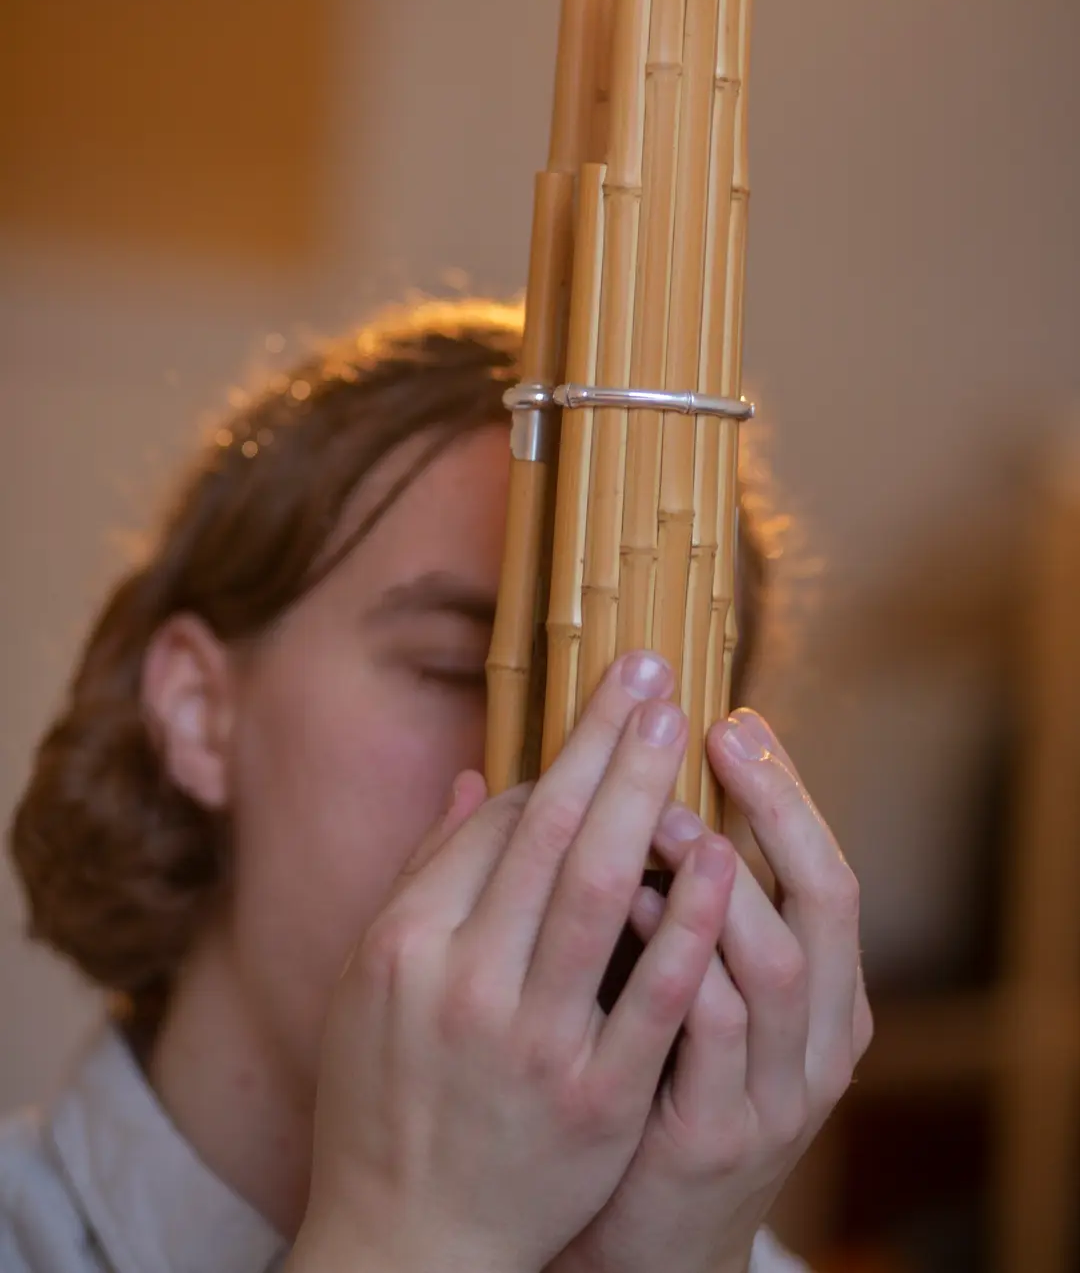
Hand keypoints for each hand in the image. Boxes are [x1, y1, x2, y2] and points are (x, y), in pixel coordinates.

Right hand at [293, 653, 737, 1272]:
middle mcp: (463, 982)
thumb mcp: (376, 981)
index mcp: (404, 945)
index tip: (604, 708)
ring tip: (683, 729)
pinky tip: (720, 854)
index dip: (559, 762)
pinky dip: (686, 918)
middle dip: (606, 744)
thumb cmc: (387, 1096)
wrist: (412, 1241)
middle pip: (548, 834)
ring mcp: (533, 1042)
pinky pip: (654, 995)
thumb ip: (429, 874)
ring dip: (645, 800)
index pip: (494, 826)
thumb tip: (484, 778)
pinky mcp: (597, 1099)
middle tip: (653, 673)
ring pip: (597, 894)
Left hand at [547, 708, 871, 1272]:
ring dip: (718, 875)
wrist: (646, 1246)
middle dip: (774, 807)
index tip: (735, 720)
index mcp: (826, 1003)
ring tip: (660, 803)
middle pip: (826, 901)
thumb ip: (689, 907)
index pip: (826, 874)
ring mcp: (775, 1095)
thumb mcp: (696, 998)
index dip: (787, 795)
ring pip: (776, 961)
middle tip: (712, 730)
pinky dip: (676, 952)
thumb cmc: (661, 1093)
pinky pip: (709, 1029)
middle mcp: (821, 1044)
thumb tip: (645, 785)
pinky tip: (628, 893)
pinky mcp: (715, 1137)